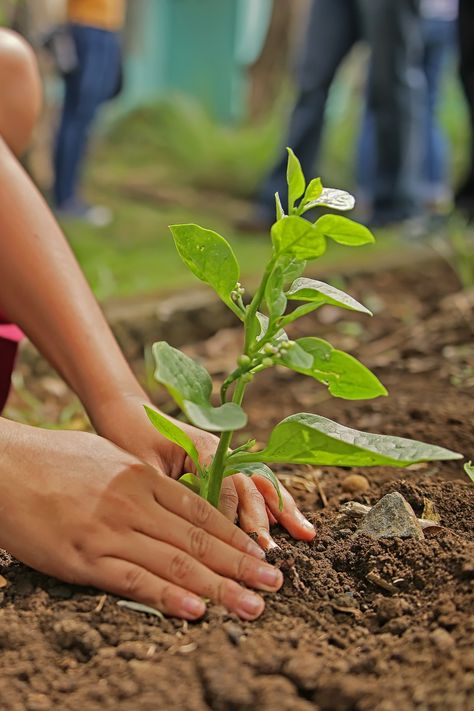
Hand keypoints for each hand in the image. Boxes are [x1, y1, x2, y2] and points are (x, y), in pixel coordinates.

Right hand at [0, 422, 282, 618]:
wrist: (4, 464)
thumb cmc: (53, 459)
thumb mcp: (107, 459)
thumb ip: (141, 481)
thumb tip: (168, 502)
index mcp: (142, 478)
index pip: (201, 512)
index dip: (236, 536)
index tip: (261, 555)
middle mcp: (134, 503)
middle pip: (198, 539)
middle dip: (241, 564)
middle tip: (274, 585)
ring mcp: (110, 530)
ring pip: (175, 562)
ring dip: (219, 586)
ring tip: (252, 605)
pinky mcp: (83, 557)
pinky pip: (132, 579)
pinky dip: (167, 596)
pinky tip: (195, 609)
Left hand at [91, 392, 315, 549]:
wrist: (127, 412)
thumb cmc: (130, 437)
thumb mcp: (142, 465)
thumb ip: (167, 489)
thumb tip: (188, 525)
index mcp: (203, 446)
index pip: (226, 484)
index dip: (232, 516)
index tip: (237, 545)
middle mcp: (221, 450)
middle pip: (250, 485)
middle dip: (264, 518)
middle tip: (271, 551)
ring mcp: (226, 457)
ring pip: (260, 484)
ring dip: (282, 509)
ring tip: (306, 534)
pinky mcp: (224, 465)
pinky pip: (253, 484)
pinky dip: (272, 503)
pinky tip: (286, 522)